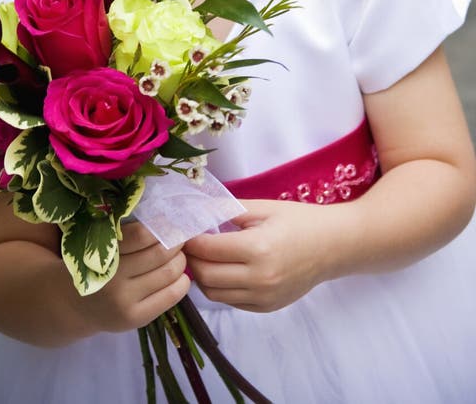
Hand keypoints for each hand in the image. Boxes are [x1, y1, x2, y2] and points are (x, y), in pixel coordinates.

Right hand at [76, 221, 189, 332]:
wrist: (74, 306)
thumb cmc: (92, 266)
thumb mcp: (98, 244)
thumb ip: (125, 234)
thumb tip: (164, 220)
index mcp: (103, 253)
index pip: (142, 235)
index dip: (161, 225)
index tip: (169, 220)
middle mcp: (113, 279)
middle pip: (160, 253)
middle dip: (176, 242)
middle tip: (178, 237)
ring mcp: (124, 301)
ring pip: (168, 273)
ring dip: (180, 260)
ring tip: (178, 256)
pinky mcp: (135, 319)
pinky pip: (170, 296)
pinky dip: (182, 282)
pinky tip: (180, 276)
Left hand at [183, 199, 330, 311]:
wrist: (335, 246)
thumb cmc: (300, 220)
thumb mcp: (264, 208)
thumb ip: (228, 209)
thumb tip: (196, 210)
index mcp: (258, 248)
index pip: (207, 249)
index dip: (189, 239)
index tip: (182, 229)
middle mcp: (259, 278)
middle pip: (205, 275)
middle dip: (191, 259)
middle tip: (188, 243)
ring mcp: (263, 297)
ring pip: (214, 294)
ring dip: (201, 276)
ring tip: (203, 257)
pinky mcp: (267, 307)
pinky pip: (231, 302)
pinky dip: (219, 288)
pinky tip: (222, 270)